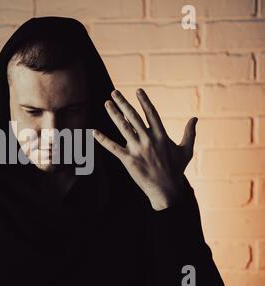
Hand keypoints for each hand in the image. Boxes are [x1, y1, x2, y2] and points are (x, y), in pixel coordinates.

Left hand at [93, 88, 196, 210]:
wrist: (167, 190)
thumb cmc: (177, 170)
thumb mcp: (186, 150)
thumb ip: (189, 133)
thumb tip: (195, 118)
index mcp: (161, 136)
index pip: (151, 113)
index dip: (144, 101)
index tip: (138, 91)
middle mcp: (149, 140)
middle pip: (134, 117)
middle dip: (123, 103)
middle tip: (114, 92)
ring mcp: (138, 149)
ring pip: (123, 127)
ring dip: (114, 114)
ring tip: (106, 103)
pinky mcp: (129, 160)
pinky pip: (113, 147)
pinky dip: (103, 140)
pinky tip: (94, 132)